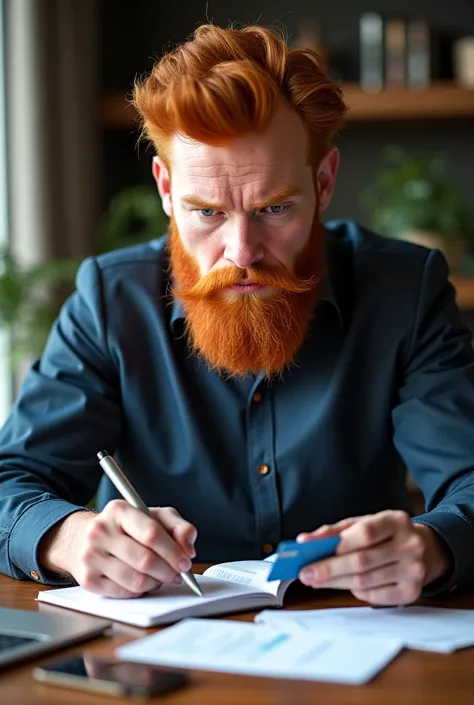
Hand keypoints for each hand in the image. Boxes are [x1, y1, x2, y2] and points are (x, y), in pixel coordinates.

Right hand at [39, 501, 196, 597]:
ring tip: (161, 577)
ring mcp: (90, 556)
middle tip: (178, 575)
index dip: (173, 551)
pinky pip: (124, 593)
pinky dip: (140, 591)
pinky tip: (143, 582)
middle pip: (145, 560)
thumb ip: (177, 527)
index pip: (151, 533)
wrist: (84, 538)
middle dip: (168, 571)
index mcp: (119, 510)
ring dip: (156, 583)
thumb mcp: (154, 516)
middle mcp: (100, 531)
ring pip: (136, 580)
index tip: (186, 562)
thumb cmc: (126, 528)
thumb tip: (189, 548)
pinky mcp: (87, 579)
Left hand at [297, 510, 451, 605]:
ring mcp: (414, 571)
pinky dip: (356, 592)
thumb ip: (336, 531)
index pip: (365, 533)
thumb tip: (306, 541)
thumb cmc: (387, 534)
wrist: (427, 549)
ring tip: (316, 581)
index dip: (337, 545)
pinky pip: (374, 597)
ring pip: (365, 582)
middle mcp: (410, 545)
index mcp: (397, 521)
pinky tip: (345, 585)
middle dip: (329, 569)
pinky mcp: (412, 592)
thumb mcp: (365, 523)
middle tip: (306, 573)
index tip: (310, 553)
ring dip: (335, 583)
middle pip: (362, 561)